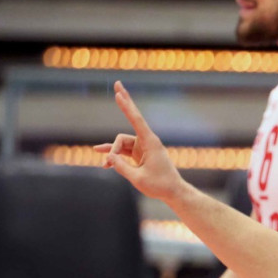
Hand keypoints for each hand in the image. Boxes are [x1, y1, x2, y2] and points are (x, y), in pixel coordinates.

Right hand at [94, 80, 185, 201]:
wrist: (173, 193)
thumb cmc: (160, 186)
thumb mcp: (138, 178)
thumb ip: (121, 167)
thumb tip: (109, 158)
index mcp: (150, 143)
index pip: (136, 120)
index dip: (126, 106)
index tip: (118, 94)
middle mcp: (146, 141)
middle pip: (130, 121)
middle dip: (124, 103)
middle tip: (117, 83)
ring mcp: (142, 147)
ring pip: (121, 144)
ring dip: (112, 153)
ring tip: (104, 165)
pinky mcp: (140, 155)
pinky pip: (123, 152)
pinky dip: (115, 157)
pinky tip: (104, 162)